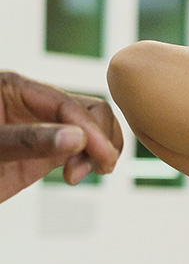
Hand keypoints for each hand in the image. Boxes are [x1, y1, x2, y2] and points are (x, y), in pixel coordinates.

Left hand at [0, 72, 123, 201]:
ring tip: (83, 174)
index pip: (65, 103)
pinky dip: (93, 159)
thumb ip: (27, 140)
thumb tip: (78, 138)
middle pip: (88, 110)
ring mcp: (41, 126)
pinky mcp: (46, 150)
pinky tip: (80, 175)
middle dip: (98, 138)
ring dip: (100, 150)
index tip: (102, 158)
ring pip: (92, 128)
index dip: (89, 129)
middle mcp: (32, 103)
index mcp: (12, 88)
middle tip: (93, 170)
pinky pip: (83, 146)